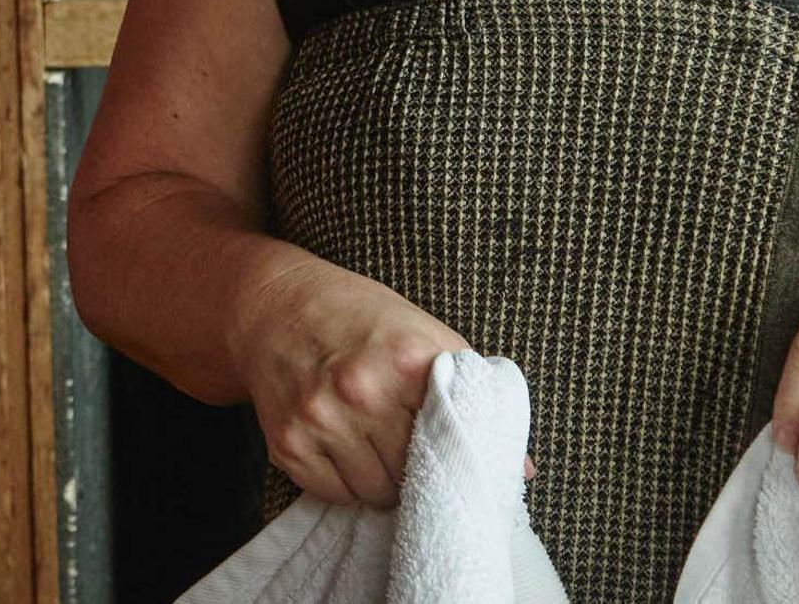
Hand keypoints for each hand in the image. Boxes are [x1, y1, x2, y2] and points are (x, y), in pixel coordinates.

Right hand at [233, 258, 469, 509]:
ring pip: (375, 494)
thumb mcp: (423, 335)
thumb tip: (523, 469)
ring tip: (376, 447)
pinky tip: (344, 449)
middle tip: (409, 450)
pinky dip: (345, 484)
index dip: (453, 455)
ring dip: (382, 482)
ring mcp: (320, 419)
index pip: (451, 444)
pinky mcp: (288, 443)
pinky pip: (334, 494)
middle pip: (413, 477)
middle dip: (417, 472)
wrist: (275, 304)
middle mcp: (361, 391)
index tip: (452, 457)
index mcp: (406, 361)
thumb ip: (475, 394)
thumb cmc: (360, 318)